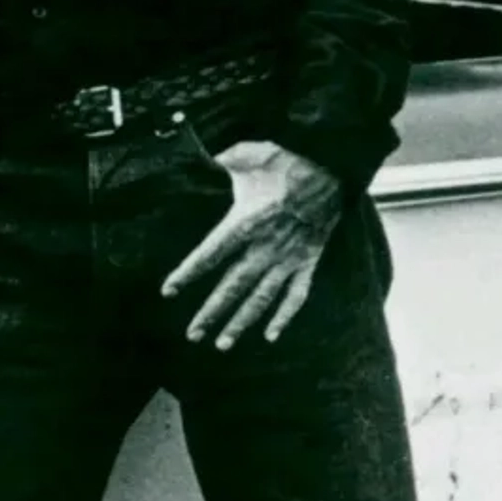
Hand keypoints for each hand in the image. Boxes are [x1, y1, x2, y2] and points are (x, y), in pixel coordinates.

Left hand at [161, 140, 343, 349]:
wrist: (333, 170)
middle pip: (232, 286)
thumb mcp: (248, 156)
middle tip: (192, 335)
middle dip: (211, 313)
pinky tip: (271, 335)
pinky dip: (284, 316)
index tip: (168, 292)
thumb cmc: (287, 162)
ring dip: (242, 322)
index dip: (187, 274)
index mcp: (245, 223)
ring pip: (262, 298)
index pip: (209, 254)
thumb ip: (221, 161)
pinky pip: (297, 295)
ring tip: (222, 344)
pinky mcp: (309, 262)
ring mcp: (289, 258)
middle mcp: (265, 247)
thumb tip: (200, 157)